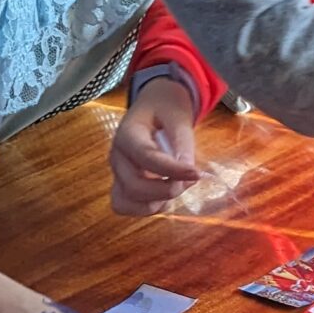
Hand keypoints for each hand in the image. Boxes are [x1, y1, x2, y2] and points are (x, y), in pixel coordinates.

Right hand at [109, 76, 200, 215]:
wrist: (155, 105)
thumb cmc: (166, 109)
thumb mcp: (179, 117)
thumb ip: (183, 144)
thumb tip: (189, 173)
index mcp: (127, 133)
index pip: (146, 157)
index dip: (171, 170)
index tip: (196, 174)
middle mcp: (117, 156)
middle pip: (133, 186)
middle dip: (165, 190)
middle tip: (189, 180)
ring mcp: (117, 173)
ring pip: (127, 202)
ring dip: (157, 201)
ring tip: (177, 185)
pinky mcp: (122, 185)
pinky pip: (127, 206)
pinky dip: (148, 207)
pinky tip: (165, 193)